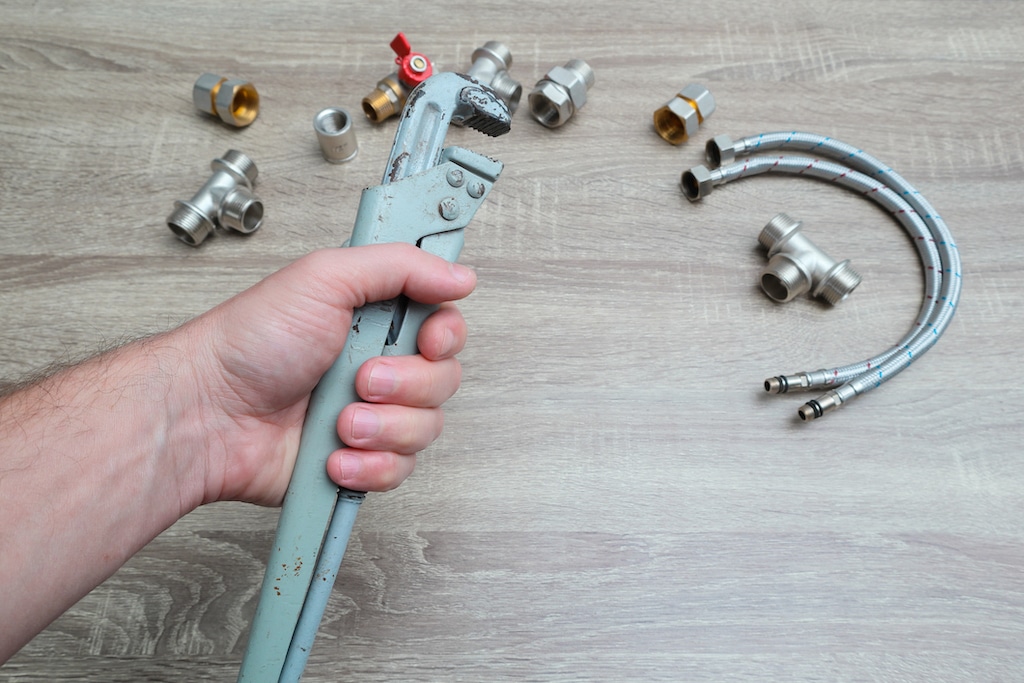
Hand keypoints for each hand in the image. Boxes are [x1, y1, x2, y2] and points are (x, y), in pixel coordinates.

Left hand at [178, 243, 475, 505]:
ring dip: (383, 428)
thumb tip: (459, 275)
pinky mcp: (359, 461)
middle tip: (360, 381)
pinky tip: (335, 454)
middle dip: (405, 386)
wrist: (208, 415)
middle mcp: (379, 367)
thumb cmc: (249, 344)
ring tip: (338, 422)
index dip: (446, 337)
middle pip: (444, 381)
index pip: (446, 328)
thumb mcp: (324, 278)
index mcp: (375, 319)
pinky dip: (368, 466)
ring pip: (425, 430)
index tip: (427, 341)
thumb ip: (399, 266)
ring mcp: (371, 417)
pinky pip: (398, 472)